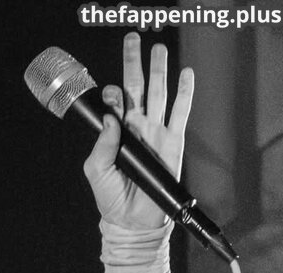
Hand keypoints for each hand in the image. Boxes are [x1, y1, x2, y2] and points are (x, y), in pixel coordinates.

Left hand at [84, 33, 193, 228]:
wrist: (134, 223)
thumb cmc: (111, 200)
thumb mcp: (97, 173)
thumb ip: (101, 147)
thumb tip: (111, 118)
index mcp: (115, 133)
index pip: (115, 103)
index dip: (113, 93)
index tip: (113, 94)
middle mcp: (135, 128)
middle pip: (136, 88)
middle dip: (134, 63)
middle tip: (133, 40)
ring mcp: (155, 132)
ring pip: (158, 93)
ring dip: (159, 70)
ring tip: (158, 48)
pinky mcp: (173, 141)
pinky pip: (180, 112)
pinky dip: (185, 92)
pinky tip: (186, 73)